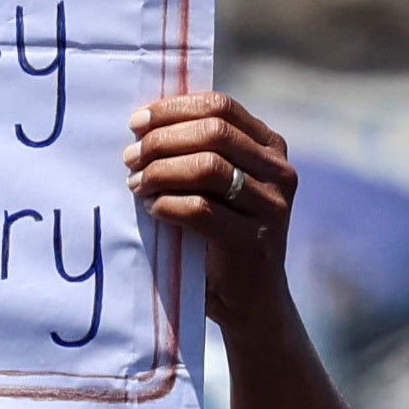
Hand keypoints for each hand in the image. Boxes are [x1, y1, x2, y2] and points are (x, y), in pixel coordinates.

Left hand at [122, 92, 300, 331]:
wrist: (249, 301)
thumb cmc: (220, 237)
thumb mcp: (217, 187)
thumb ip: (198, 153)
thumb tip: (144, 124)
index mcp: (270, 147)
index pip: (221, 107)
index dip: (174, 109)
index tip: (136, 122)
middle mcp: (279, 172)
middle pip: (213, 132)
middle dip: (162, 140)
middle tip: (130, 157)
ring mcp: (271, 207)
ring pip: (208, 167)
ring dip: (161, 171)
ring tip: (136, 183)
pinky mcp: (253, 241)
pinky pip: (201, 209)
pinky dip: (168, 204)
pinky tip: (152, 209)